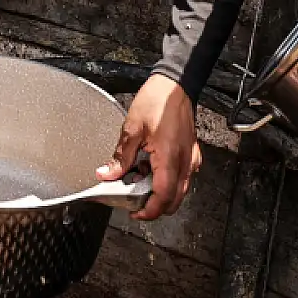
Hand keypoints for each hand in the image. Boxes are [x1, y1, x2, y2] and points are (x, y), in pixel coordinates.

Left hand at [97, 75, 198, 221]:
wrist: (176, 84)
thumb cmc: (157, 100)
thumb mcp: (132, 129)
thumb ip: (120, 156)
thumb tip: (106, 174)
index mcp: (170, 158)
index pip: (163, 197)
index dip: (149, 211)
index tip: (134, 213)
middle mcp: (185, 162)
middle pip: (174, 200)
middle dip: (154, 205)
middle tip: (133, 200)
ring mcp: (190, 158)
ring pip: (179, 190)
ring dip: (160, 191)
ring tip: (139, 176)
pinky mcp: (191, 153)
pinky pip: (182, 176)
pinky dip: (167, 179)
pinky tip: (151, 166)